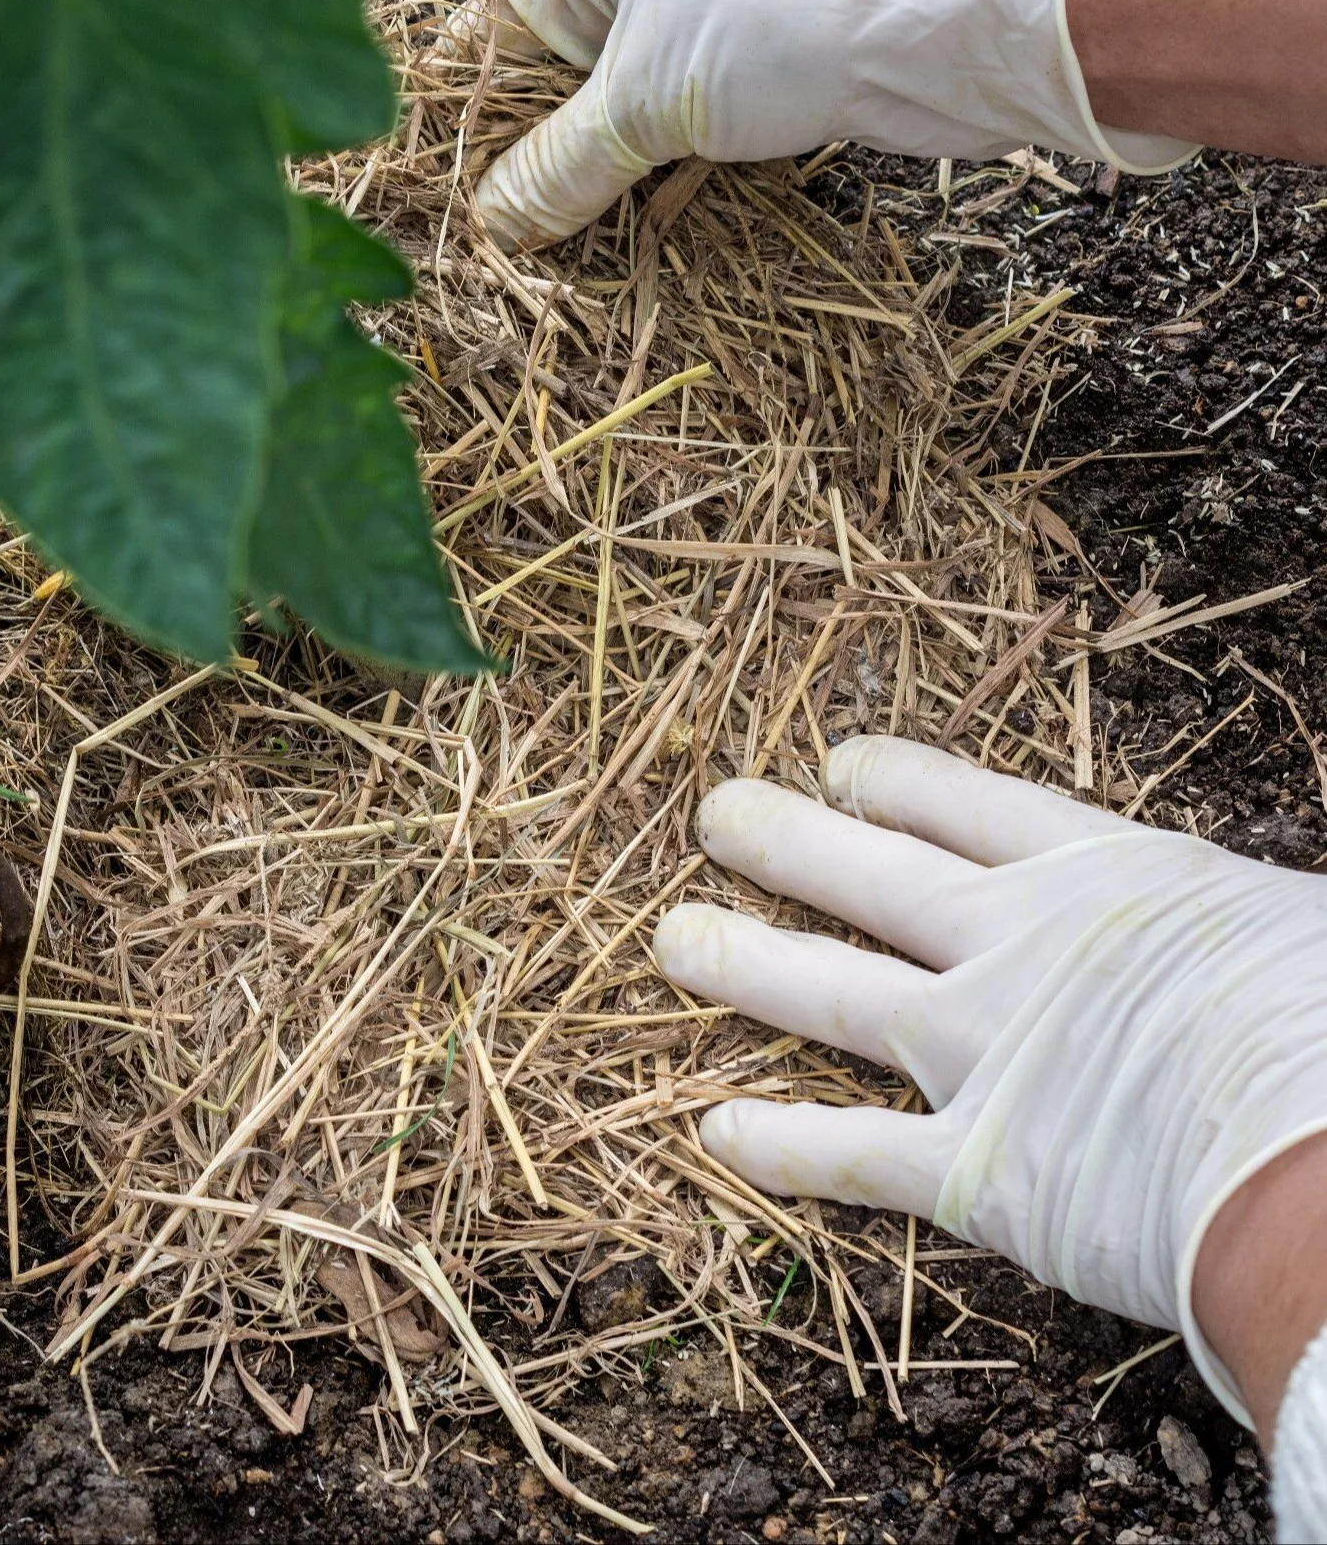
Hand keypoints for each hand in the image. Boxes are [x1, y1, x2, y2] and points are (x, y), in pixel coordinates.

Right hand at [452, 0, 1194, 247]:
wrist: (942, 27)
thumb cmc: (779, 20)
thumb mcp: (641, 104)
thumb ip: (556, 169)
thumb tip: (490, 224)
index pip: (493, 20)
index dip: (458, 105)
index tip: (428, 182)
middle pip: (552, 75)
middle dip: (524, 157)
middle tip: (485, 237)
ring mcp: (705, 16)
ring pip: (616, 114)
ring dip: (589, 182)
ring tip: (544, 252)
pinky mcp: (756, 70)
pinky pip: (675, 135)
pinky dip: (650, 184)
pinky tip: (623, 236)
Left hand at [653, 736, 1326, 1430]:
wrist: (1326, 1152)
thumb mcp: (1301, 925)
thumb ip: (1234, 916)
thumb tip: (1254, 923)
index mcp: (1105, 877)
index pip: (971, 807)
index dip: (896, 782)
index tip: (840, 764)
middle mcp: (1017, 949)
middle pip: (870, 876)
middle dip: (783, 840)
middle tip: (714, 814)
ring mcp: (982, 1052)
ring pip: (828, 992)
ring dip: (741, 962)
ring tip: (671, 937)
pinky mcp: (972, 1167)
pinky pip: (851, 1153)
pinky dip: (779, 1147)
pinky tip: (715, 1134)